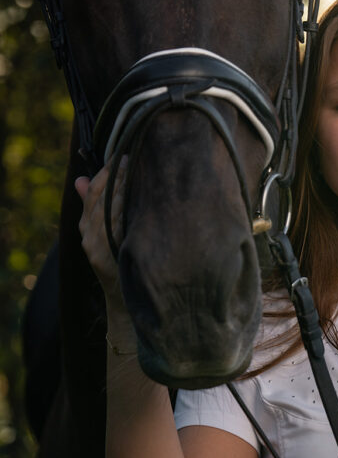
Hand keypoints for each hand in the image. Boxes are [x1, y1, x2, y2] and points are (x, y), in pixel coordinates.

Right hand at [75, 157, 126, 307]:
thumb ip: (95, 207)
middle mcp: (88, 235)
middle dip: (115, 175)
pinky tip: (135, 195)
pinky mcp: (103, 257)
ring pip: (106, 209)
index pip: (93, 193)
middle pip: (99, 198)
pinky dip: (124, 209)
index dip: (105, 172)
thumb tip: (81, 179)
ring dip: (121, 187)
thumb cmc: (122, 263)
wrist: (128, 301)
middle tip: (131, 156)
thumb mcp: (105, 234)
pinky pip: (115, 227)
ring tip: (135, 169)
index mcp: (86, 227)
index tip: (120, 155)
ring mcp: (95, 247)